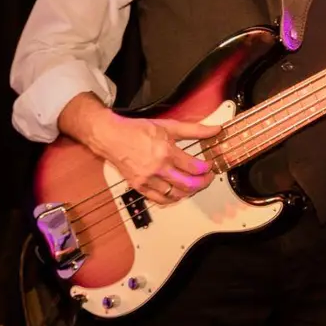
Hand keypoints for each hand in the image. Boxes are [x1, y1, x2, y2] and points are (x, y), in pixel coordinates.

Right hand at [84, 112, 218, 205]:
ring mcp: (147, 180)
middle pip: (188, 184)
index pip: (195, 168)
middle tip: (207, 178)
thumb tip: (214, 129)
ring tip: (194, 184)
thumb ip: (194, 129)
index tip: (209, 166)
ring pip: (176, 194)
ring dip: (189, 192)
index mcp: (166, 152)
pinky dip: (172, 198)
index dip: (206, 168)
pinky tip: (178, 193)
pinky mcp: (139, 186)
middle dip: (203, 183)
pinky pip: (160, 199)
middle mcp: (158, 168)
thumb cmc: (136, 131)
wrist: (111, 137)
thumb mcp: (168, 126)